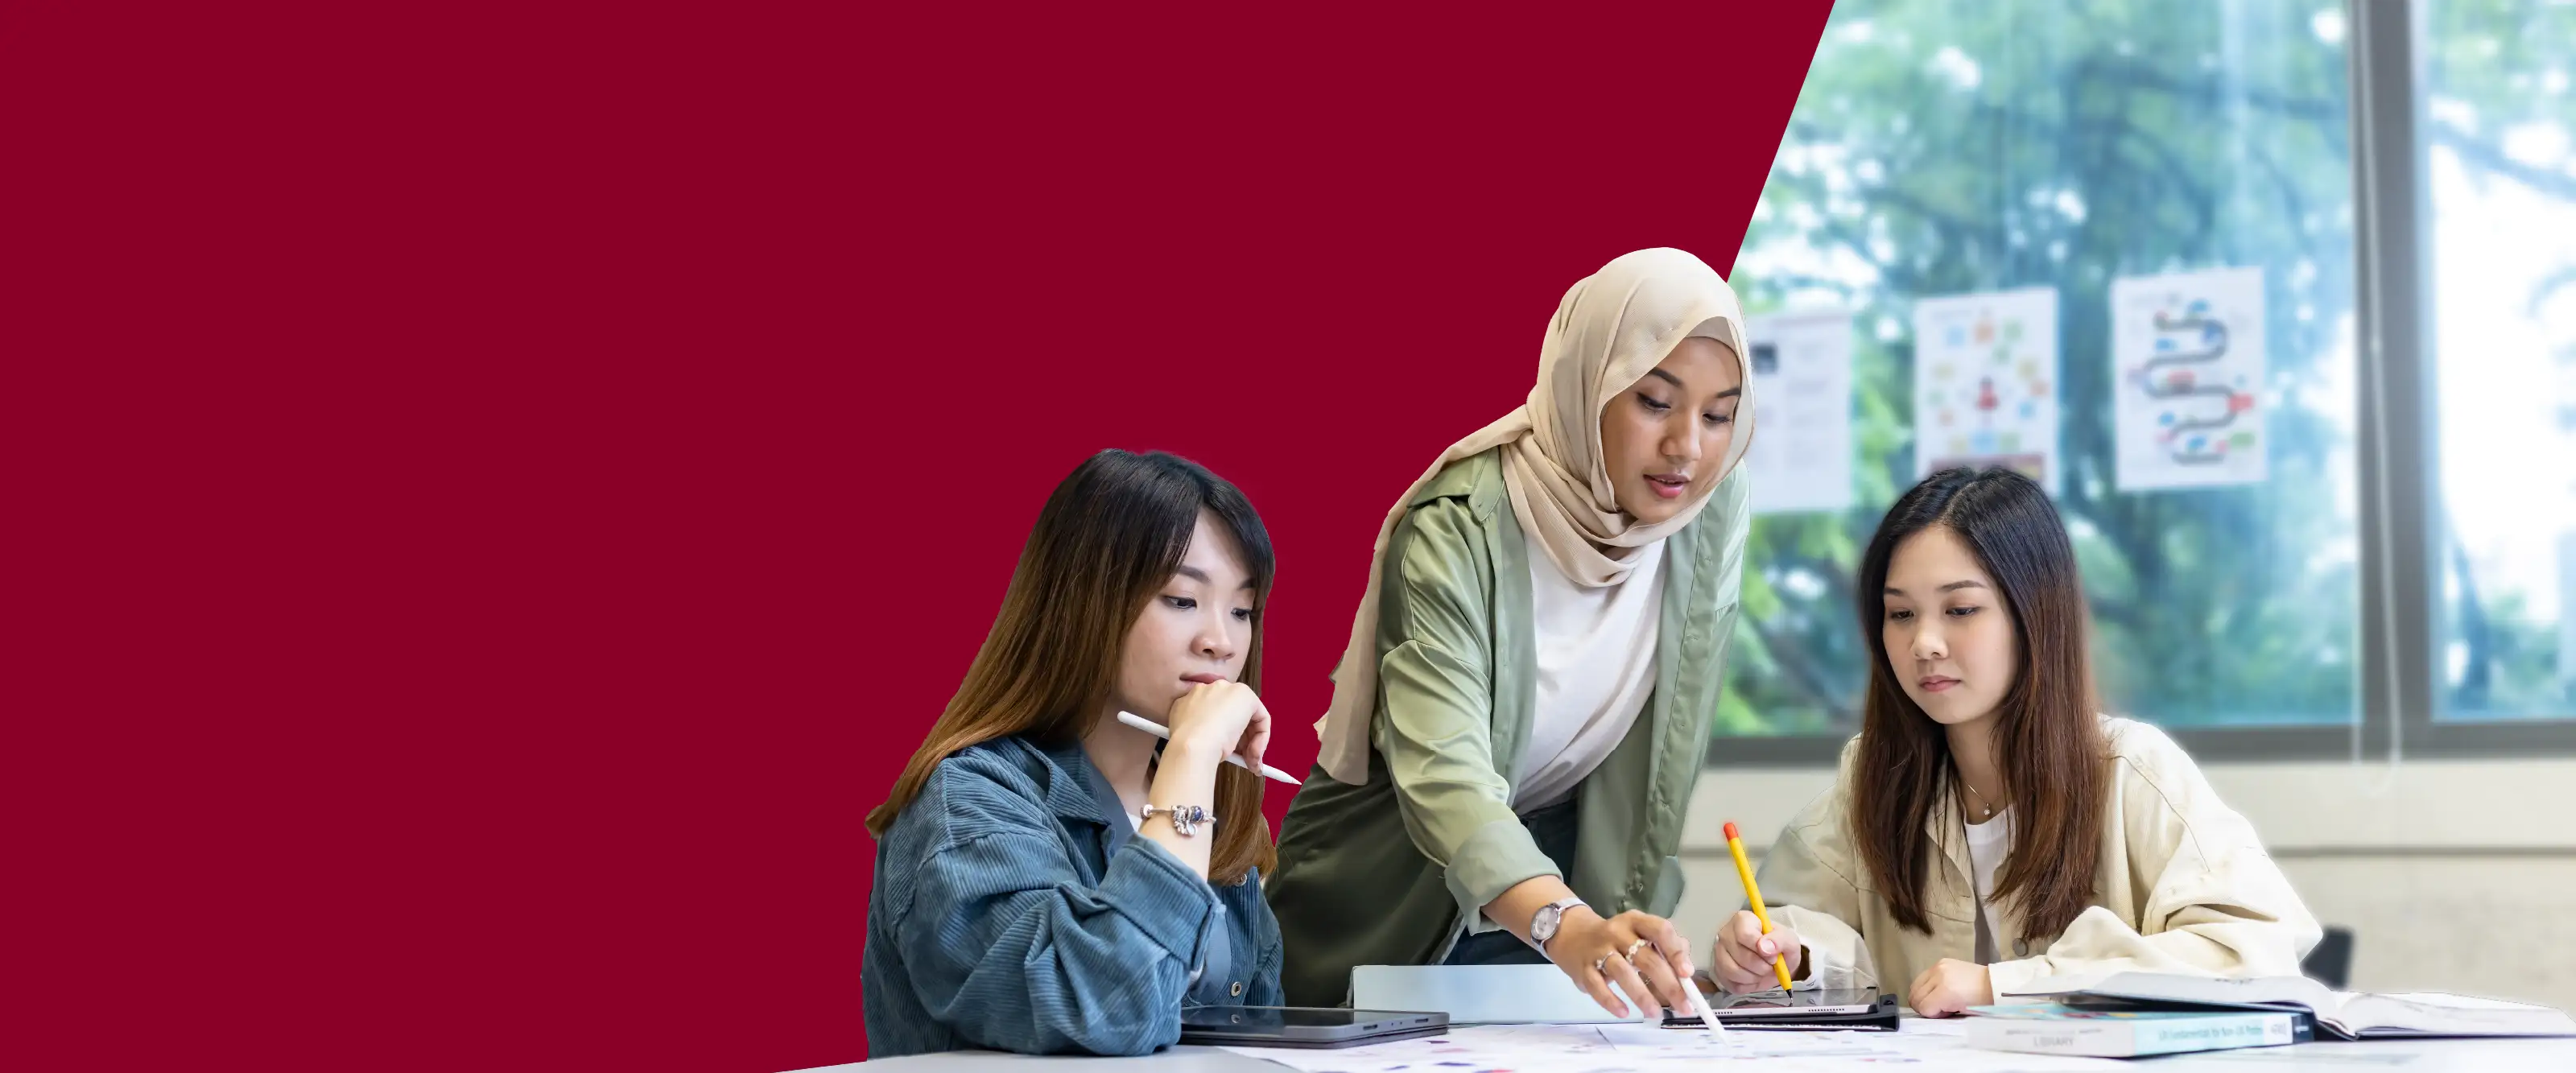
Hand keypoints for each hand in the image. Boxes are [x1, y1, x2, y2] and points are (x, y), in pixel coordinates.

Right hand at [1161, 680, 1270, 772]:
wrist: (1191, 746)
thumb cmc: (1186, 745)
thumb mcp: (1190, 733)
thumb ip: (1201, 730)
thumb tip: (1217, 742)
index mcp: (1194, 696)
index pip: (1217, 713)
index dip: (1225, 733)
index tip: (1228, 752)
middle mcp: (1212, 688)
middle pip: (1234, 713)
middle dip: (1241, 738)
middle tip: (1242, 759)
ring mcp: (1229, 690)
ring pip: (1248, 717)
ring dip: (1251, 742)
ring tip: (1248, 762)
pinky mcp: (1246, 696)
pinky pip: (1261, 718)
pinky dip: (1261, 738)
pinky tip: (1254, 754)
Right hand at [1544, 908, 1698, 1019]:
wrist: (1573, 935)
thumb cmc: (1617, 939)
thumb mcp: (1639, 933)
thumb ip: (1664, 947)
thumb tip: (1685, 970)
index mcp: (1636, 921)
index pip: (1659, 930)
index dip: (1675, 951)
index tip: (1687, 973)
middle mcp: (1617, 932)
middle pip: (1646, 958)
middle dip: (1668, 984)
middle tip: (1684, 1005)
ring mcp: (1599, 950)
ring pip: (1622, 972)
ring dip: (1641, 995)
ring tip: (1655, 1013)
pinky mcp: (1583, 969)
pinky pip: (1597, 986)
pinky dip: (1610, 1001)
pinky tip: (1624, 1013)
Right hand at [1711, 910, 1801, 992]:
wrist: (1775, 961)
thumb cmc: (1779, 946)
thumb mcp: (1788, 940)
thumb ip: (1779, 940)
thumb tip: (1764, 947)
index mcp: (1742, 920)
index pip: (1745, 934)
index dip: (1761, 949)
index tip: (1773, 955)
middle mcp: (1726, 934)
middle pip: (1741, 956)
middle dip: (1762, 966)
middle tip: (1771, 966)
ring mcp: (1720, 953)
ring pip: (1733, 971)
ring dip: (1755, 977)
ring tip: (1763, 972)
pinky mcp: (1720, 972)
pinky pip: (1733, 984)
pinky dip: (1748, 986)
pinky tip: (1754, 978)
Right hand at [1907, 958, 1991, 1016]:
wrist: (1994, 984)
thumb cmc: (1981, 1003)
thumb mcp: (1960, 1013)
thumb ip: (1940, 1013)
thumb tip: (1928, 1011)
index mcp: (1946, 992)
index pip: (1924, 1007)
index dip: (1931, 1015)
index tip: (1942, 1015)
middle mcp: (1938, 976)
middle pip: (1915, 996)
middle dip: (1923, 1006)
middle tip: (1936, 1009)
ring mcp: (1938, 967)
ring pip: (1915, 986)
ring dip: (1921, 995)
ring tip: (1934, 999)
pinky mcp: (1940, 962)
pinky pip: (1922, 976)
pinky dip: (1925, 985)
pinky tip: (1936, 989)